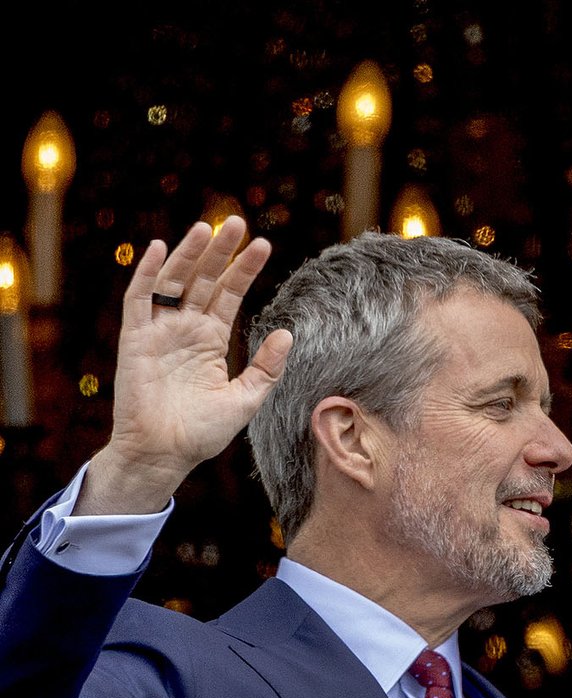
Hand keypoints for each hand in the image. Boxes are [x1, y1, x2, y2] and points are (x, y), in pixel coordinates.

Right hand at [76, 218, 292, 514]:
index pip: (229, 295)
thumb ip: (266, 368)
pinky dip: (147, 274)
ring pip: (174, 282)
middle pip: (203, 280)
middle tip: (237, 222)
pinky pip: (139, 300)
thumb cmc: (202, 433)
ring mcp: (160, 332)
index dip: (244, 270)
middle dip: (219, 252)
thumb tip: (287, 333)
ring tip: (207, 228)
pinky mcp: (136, 339)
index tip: (264, 246)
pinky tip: (158, 249)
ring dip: (188, 254)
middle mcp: (186, 330)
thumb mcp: (245, 399)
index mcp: (211, 341)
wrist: (165, 454)